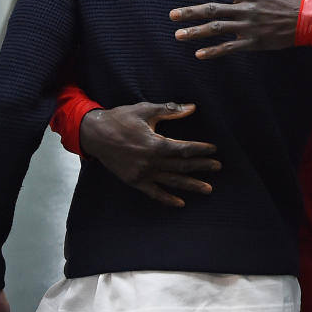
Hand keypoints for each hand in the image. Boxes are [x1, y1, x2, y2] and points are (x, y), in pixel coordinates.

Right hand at [80, 102, 220, 207]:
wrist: (94, 134)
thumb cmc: (121, 119)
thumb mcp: (145, 111)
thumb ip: (170, 110)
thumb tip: (192, 107)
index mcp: (155, 144)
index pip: (184, 149)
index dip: (201, 150)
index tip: (213, 150)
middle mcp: (150, 161)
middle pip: (182, 166)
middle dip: (201, 166)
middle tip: (217, 167)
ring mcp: (142, 173)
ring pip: (172, 181)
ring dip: (191, 185)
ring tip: (208, 188)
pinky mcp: (134, 181)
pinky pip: (154, 193)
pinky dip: (167, 199)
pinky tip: (181, 203)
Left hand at [170, 0, 304, 58]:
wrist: (311, 19)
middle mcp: (245, 9)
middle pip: (212, 10)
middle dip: (189, 12)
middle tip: (172, 15)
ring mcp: (248, 27)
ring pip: (216, 30)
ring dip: (196, 32)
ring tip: (179, 35)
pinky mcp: (254, 43)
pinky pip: (230, 48)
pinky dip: (214, 52)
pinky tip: (199, 54)